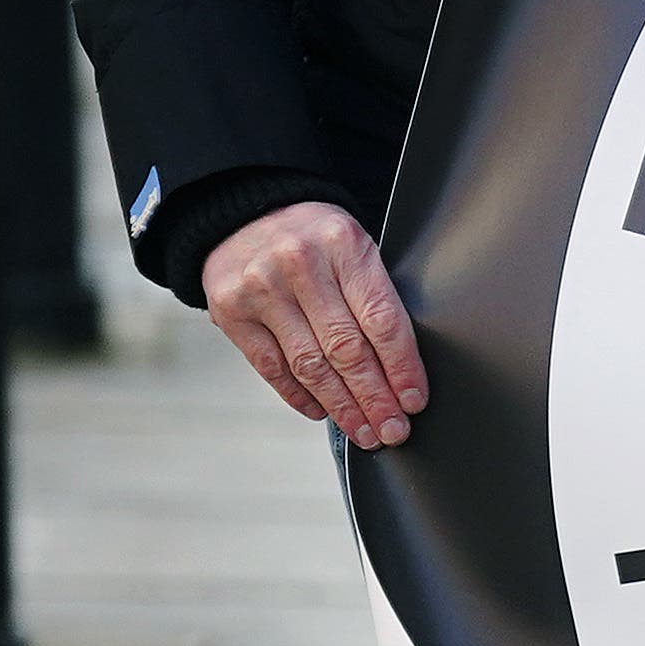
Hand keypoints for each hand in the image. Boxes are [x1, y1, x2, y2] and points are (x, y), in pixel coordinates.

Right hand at [205, 200, 428, 446]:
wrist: (243, 213)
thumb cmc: (316, 236)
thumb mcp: (353, 245)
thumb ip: (374, 291)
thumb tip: (405, 364)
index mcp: (344, 246)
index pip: (381, 319)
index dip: (401, 367)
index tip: (414, 400)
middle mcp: (300, 266)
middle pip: (346, 348)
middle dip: (374, 397)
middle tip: (394, 430)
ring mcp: (260, 289)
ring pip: (309, 364)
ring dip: (341, 406)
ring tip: (365, 432)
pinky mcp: (230, 312)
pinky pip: (271, 366)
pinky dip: (299, 395)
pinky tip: (322, 412)